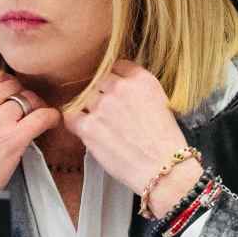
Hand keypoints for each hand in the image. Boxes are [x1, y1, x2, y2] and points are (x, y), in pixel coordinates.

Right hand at [0, 70, 60, 191]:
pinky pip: (41, 116)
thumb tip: (0, 94)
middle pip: (13, 85)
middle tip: (27, 107)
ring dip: (36, 107)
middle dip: (23, 94)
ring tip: (36, 118)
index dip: (9, 83)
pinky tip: (51, 122)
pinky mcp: (13, 139)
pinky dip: (51, 117)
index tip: (14, 93)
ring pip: (28, 100)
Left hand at [64, 60, 199, 216]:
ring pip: (85, 98)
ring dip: (90, 110)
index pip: (117, 66)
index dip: (115, 81)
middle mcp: (120, 87)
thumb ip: (139, 89)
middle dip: (102, 96)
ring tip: (102, 126)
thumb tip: (120, 85)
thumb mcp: (161, 102)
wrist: (165, 169)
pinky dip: (76, 123)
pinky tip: (86, 130)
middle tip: (109, 114)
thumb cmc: (166, 142)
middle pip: (99, 82)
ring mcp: (102, 106)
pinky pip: (71, 117)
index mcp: (141, 79)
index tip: (115, 92)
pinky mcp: (89, 127)